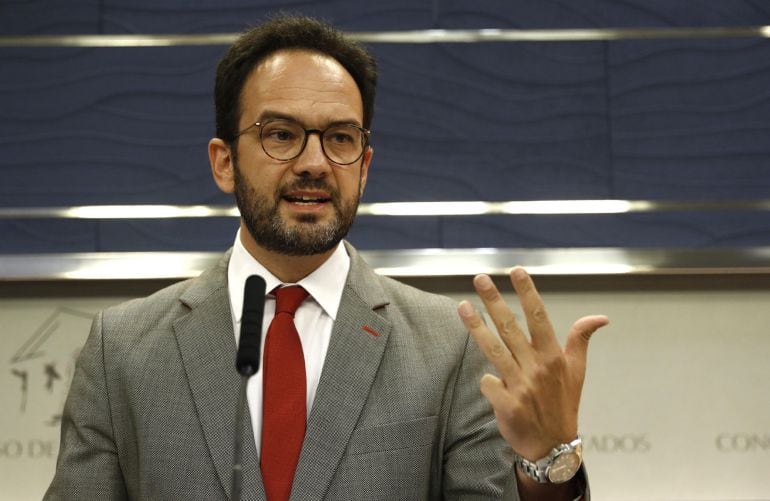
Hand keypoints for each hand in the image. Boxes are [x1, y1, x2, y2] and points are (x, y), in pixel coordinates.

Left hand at [457, 267, 608, 460]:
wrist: (553, 447)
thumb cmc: (563, 404)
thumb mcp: (577, 372)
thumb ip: (581, 340)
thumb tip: (601, 317)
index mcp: (553, 356)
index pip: (539, 317)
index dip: (527, 292)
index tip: (516, 270)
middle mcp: (537, 367)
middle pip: (511, 327)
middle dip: (494, 301)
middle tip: (480, 278)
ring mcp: (521, 386)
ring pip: (494, 349)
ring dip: (476, 326)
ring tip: (461, 306)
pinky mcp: (507, 404)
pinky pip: (488, 382)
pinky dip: (487, 381)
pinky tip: (490, 382)